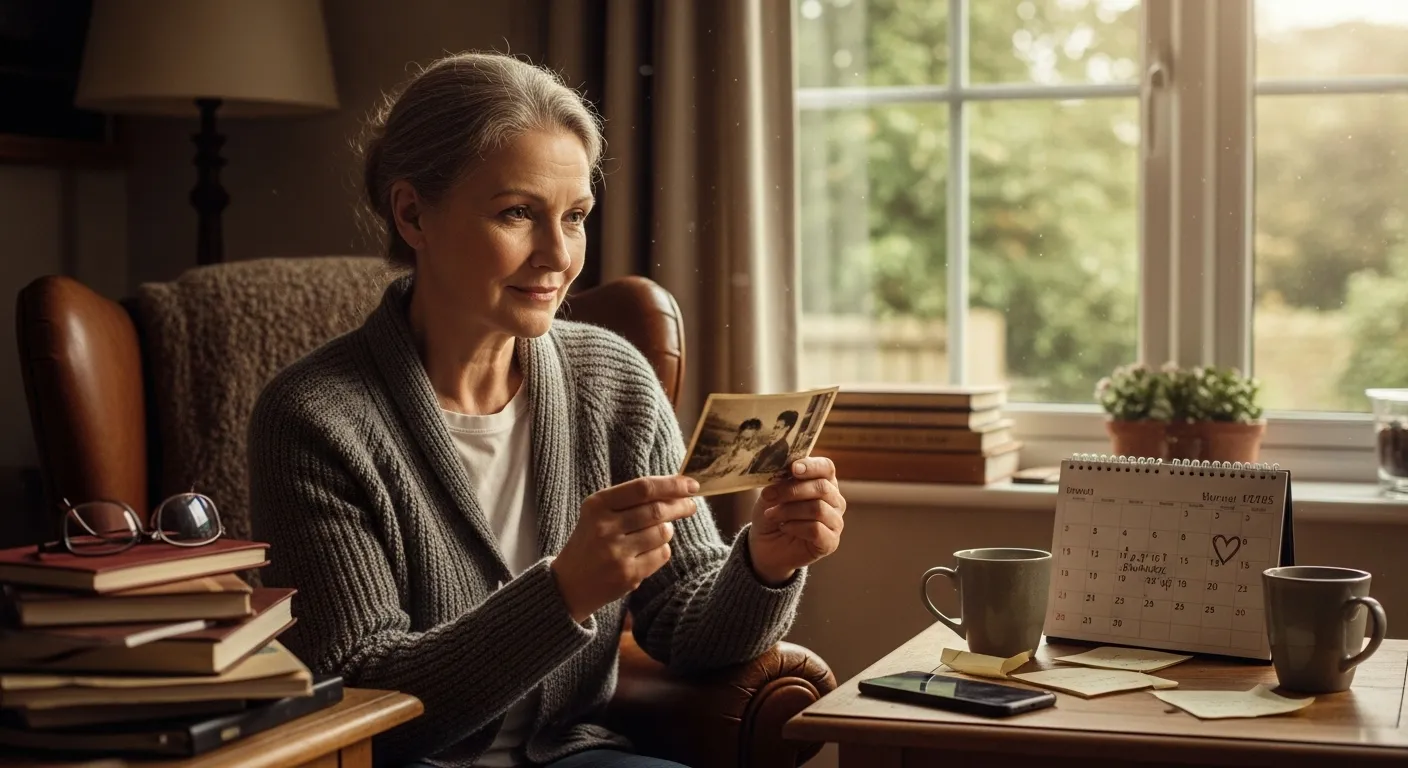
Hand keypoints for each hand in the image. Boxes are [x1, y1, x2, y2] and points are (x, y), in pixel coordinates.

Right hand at [551, 475, 699, 621]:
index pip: (643, 488)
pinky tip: (650, 551)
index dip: (672, 484)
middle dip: (680, 506)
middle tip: (690, 505)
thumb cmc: (591, 541)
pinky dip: (662, 549)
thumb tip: (676, 488)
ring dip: (668, 530)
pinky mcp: (628, 575)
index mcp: (597, 505)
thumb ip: (631, 499)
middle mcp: (605, 527)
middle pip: (657, 510)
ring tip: (659, 531)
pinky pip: (662, 554)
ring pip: (663, 532)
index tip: (692, 484)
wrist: (568, 585)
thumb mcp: (599, 514)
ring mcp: (616, 553)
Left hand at [747, 457, 844, 585]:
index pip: (826, 467)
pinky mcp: (830, 542)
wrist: (765, 545)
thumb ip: (781, 481)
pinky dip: (795, 527)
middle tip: (769, 495)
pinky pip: (816, 529)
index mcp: (823, 481)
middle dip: (792, 490)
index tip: (793, 468)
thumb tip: (786, 471)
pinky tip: (784, 527)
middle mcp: (834, 500)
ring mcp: (835, 522)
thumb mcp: (771, 493)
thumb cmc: (772, 513)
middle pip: (822, 488)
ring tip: (771, 514)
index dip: (811, 466)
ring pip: (818, 509)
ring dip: (789, 510)